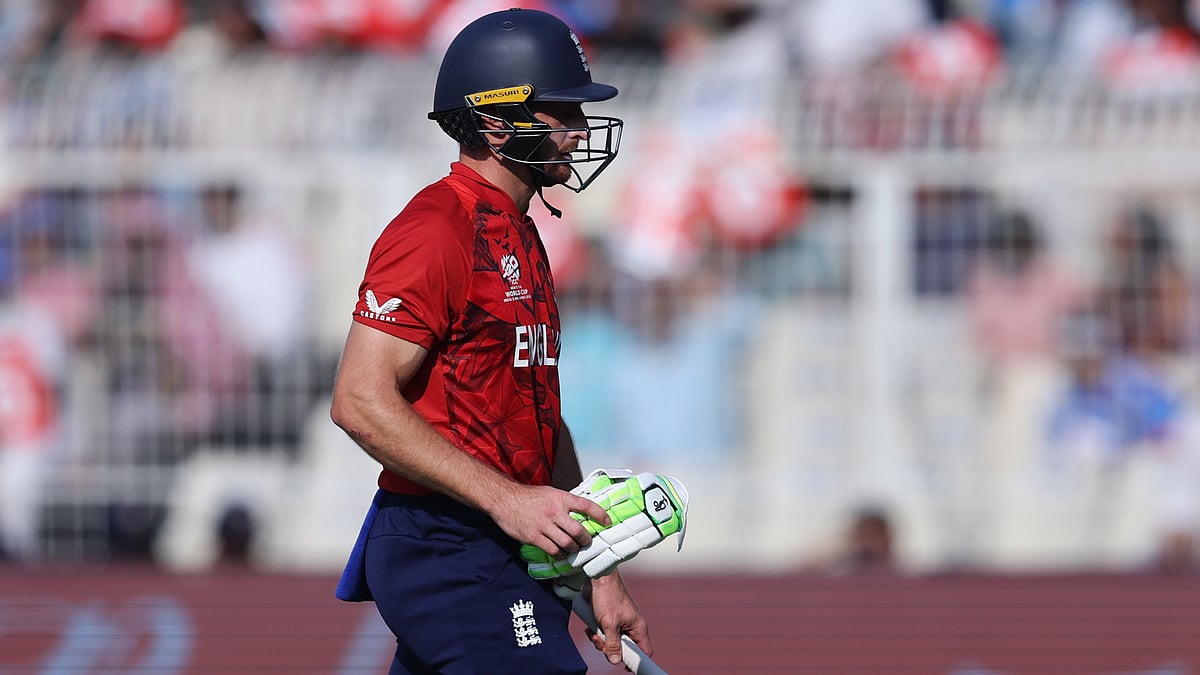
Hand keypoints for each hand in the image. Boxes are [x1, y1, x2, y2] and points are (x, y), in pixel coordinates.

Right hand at [488, 482, 611, 557]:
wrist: (504, 500)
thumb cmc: (528, 496)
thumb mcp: (549, 493)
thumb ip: (563, 502)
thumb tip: (579, 512)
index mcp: (560, 498)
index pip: (586, 505)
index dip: (600, 514)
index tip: (607, 522)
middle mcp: (555, 511)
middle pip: (579, 531)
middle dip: (586, 540)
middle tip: (586, 542)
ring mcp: (544, 525)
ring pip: (567, 543)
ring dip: (573, 549)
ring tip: (573, 549)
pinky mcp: (534, 537)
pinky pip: (553, 550)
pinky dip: (560, 554)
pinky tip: (560, 553)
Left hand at [588, 572, 651, 665]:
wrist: (597, 577)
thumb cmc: (607, 596)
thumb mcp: (608, 623)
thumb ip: (612, 644)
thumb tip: (615, 661)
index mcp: (637, 627)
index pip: (644, 651)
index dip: (636, 661)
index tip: (625, 667)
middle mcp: (630, 626)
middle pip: (624, 650)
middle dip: (610, 649)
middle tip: (601, 641)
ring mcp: (619, 623)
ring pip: (612, 643)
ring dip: (600, 641)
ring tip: (593, 632)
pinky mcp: (608, 620)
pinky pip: (604, 634)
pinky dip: (596, 634)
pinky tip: (590, 628)